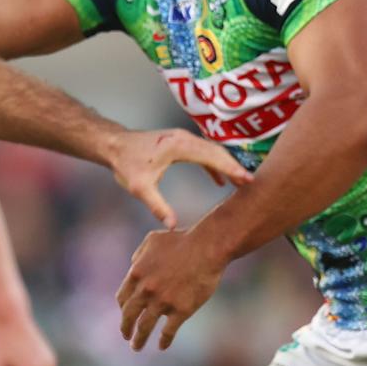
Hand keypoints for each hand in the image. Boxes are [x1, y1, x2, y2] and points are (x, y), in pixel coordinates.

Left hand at [108, 129, 252, 228]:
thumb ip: (158, 206)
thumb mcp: (140, 188)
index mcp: (179, 147)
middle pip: (217, 152)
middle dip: (235, 167)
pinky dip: (214, 164)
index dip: (232, 168)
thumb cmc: (126, 165)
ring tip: (241, 183)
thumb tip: (173, 227)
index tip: (248, 180)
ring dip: (226, 165)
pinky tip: (218, 179)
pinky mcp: (179, 143)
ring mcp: (182, 139)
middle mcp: (184, 139)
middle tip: (253, 184)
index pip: (212, 157)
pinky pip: (203, 152)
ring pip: (212, 151)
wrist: (113, 146)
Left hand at [117, 229, 225, 350]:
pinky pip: (169, 331)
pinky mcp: (181, 310)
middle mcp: (146, 290)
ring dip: (139, 339)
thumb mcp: (152, 240)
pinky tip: (162, 346)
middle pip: (129, 315)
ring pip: (144, 327)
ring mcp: (163, 301)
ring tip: (136, 347)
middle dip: (125, 328)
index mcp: (136, 273)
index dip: (123, 308)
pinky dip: (164, 340)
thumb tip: (133, 266)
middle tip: (126, 336)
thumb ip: (139, 255)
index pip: (122, 298)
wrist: (207, 247)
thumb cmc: (181, 240)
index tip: (125, 315)